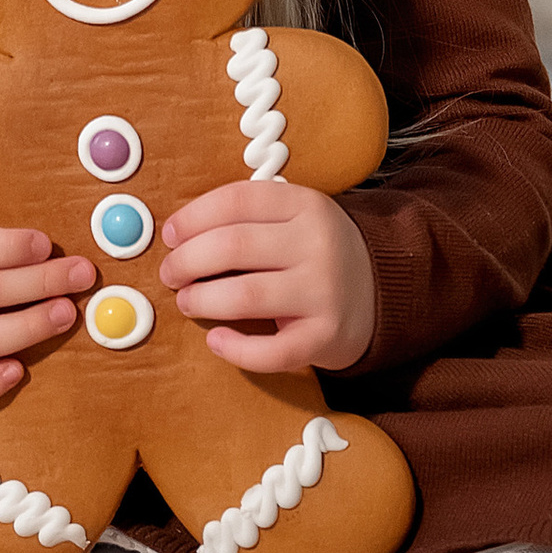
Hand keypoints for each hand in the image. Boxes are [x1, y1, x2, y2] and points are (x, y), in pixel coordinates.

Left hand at [158, 181, 376, 375]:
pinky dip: (234, 348)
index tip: (170, 235)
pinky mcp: (325, 337)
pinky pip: (271, 351)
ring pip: (245, 296)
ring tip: (187, 302)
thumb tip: (178, 235)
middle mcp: (317, 244)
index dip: (193, 217)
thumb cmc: (317, 253)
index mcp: (305, 205)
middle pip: (233, 247)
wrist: (381, 290)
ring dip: (202, 300)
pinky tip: (215, 340)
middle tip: (170, 274)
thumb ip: (249, 219)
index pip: (236, 201)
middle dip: (187, 261)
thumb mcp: (295, 218)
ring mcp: (324, 292)